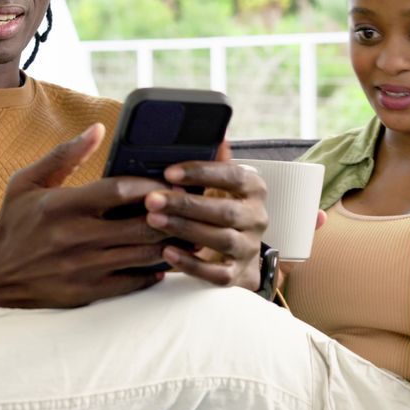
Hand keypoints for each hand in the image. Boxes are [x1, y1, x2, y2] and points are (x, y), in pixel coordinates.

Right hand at [0, 124, 173, 308]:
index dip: (149, 185)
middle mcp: (74, 238)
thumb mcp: (28, 182)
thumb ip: (65, 155)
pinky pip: (133, 282)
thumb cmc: (14, 223)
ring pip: (142, 255)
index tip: (168, 181)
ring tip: (187, 231)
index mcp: (61, 206)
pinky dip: (154, 270)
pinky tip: (165, 258)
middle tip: (187, 206)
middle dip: (169, 214)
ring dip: (169, 242)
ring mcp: (82, 268)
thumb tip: (99, 129)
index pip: (118, 191)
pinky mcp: (86, 293)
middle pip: (139, 225)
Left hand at [141, 141, 268, 289]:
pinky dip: (191, 264)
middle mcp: (257, 218)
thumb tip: (216, 134)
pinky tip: (167, 252)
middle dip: (186, 204)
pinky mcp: (237, 275)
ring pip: (221, 239)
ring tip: (153, 221)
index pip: (233, 176)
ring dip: (185, 229)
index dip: (202, 172)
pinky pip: (216, 273)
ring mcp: (249, 248)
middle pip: (225, 211)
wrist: (238, 257)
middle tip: (152, 199)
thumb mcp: (221, 184)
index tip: (170, 172)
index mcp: (254, 190)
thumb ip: (216, 161)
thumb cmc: (221, 212)